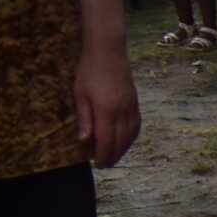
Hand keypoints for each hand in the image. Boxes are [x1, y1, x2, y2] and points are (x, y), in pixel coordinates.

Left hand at [73, 43, 139, 167]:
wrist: (108, 52)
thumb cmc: (89, 71)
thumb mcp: (80, 94)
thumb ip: (84, 118)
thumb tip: (84, 140)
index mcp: (106, 111)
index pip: (106, 141)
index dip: (103, 155)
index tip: (97, 164)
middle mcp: (122, 112)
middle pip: (120, 142)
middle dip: (113, 155)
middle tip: (105, 164)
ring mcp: (131, 108)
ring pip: (130, 136)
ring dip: (123, 149)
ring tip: (115, 156)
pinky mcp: (135, 103)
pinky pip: (136, 126)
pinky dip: (131, 137)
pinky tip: (126, 140)